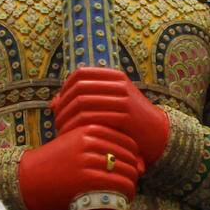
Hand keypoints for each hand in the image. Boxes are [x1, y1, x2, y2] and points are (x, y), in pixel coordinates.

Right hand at [18, 123, 141, 209]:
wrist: (31, 177)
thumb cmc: (56, 161)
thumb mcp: (75, 141)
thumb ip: (99, 141)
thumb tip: (134, 153)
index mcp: (88, 129)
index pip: (125, 139)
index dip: (135, 153)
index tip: (135, 164)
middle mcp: (89, 142)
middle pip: (127, 155)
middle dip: (135, 168)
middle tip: (135, 179)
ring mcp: (88, 160)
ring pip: (126, 170)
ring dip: (133, 182)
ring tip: (130, 189)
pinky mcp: (86, 178)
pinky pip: (118, 184)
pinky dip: (127, 191)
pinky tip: (127, 197)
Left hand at [51, 67, 169, 166]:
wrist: (156, 133)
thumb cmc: (127, 119)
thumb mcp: (107, 104)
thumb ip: (82, 100)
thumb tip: (52, 102)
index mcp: (114, 76)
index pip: (80, 74)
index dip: (64, 88)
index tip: (57, 104)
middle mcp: (118, 84)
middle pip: (79, 88)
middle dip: (63, 104)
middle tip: (55, 119)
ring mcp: (123, 99)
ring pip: (83, 103)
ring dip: (68, 117)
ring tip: (60, 129)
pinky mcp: (125, 116)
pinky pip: (94, 117)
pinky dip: (79, 126)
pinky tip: (73, 135)